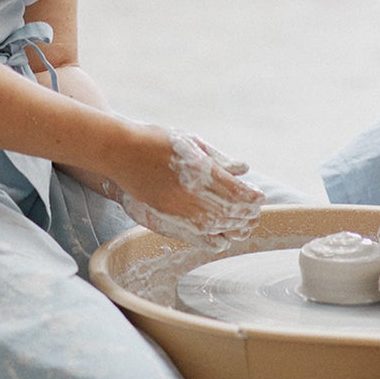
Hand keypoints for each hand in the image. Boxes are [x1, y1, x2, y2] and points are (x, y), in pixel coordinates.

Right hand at [117, 131, 263, 246]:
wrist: (121, 153)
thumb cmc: (157, 141)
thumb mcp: (191, 142)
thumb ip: (219, 158)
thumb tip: (244, 169)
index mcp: (200, 169)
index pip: (238, 192)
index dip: (252, 197)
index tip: (258, 196)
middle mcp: (191, 191)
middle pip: (231, 212)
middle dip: (248, 214)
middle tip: (254, 212)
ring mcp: (178, 207)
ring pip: (217, 226)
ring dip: (235, 227)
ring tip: (244, 223)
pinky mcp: (167, 217)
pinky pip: (198, 235)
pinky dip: (215, 237)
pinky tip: (222, 234)